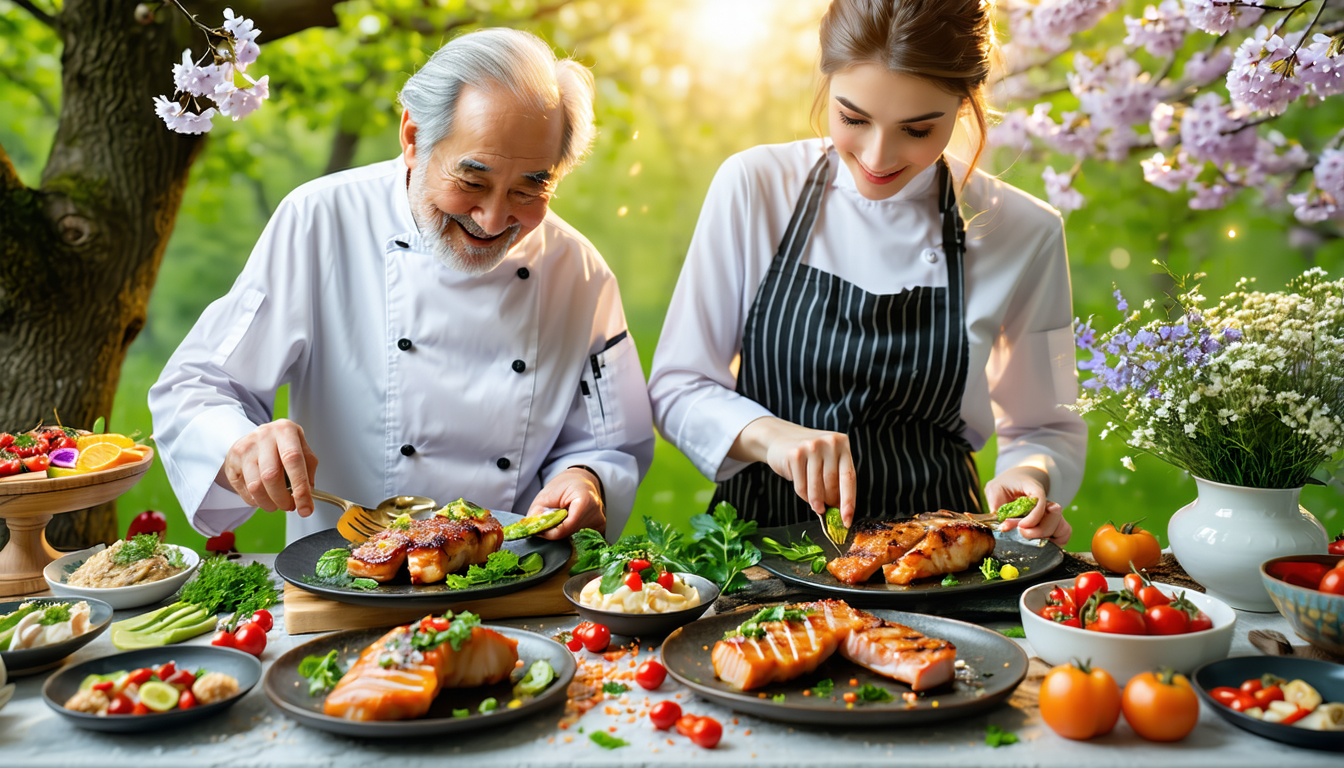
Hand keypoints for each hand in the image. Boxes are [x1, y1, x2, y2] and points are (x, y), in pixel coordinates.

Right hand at [221, 419, 318, 516]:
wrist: (257, 438)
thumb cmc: (283, 446)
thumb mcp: (302, 450)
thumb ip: (308, 471)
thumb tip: (307, 497)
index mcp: (285, 430)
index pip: (293, 460)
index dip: (300, 488)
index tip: (306, 507)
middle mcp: (264, 435)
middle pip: (271, 475)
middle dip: (283, 499)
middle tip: (289, 506)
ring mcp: (245, 447)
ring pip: (255, 486)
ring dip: (269, 503)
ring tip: (277, 504)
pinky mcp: (233, 460)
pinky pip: (245, 490)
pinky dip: (256, 500)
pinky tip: (263, 496)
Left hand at [530, 467, 603, 539]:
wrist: (581, 480)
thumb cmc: (564, 485)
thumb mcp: (545, 496)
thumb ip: (538, 513)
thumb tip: (533, 530)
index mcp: (585, 501)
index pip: (566, 527)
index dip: (550, 532)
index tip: (539, 531)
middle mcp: (596, 513)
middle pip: (572, 534)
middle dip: (556, 533)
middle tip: (546, 526)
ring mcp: (600, 521)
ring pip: (576, 538)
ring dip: (564, 534)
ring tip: (558, 522)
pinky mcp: (600, 527)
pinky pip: (583, 537)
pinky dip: (572, 534)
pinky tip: (567, 525)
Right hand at [730, 417, 856, 525]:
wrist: (780, 437)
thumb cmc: (808, 454)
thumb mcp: (827, 459)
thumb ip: (836, 478)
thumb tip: (841, 511)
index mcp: (842, 443)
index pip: (849, 477)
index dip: (848, 501)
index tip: (847, 520)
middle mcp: (829, 442)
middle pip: (832, 484)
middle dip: (830, 501)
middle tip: (827, 508)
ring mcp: (811, 447)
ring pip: (816, 488)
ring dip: (816, 502)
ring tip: (816, 505)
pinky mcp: (794, 455)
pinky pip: (801, 487)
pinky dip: (803, 496)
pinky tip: (803, 492)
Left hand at [985, 466, 1070, 545]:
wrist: (1016, 482)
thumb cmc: (1006, 485)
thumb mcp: (995, 488)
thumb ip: (994, 502)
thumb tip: (1000, 524)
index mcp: (1034, 488)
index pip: (1041, 501)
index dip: (1033, 517)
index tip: (1021, 526)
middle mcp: (1048, 501)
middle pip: (1054, 517)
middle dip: (1037, 531)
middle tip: (1019, 533)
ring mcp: (1053, 514)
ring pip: (1060, 528)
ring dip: (1043, 537)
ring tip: (1026, 538)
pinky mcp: (1054, 524)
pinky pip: (1063, 535)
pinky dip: (1054, 542)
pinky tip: (1037, 542)